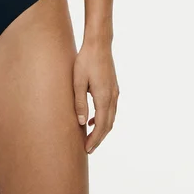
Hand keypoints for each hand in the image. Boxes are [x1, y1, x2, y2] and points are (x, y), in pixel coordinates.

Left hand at [73, 40, 119, 154]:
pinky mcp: (113, 87)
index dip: (95, 139)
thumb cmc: (86, 60)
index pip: (101, 125)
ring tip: (90, 138)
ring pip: (111, 117)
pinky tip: (92, 119)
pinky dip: (104, 118)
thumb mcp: (78, 81)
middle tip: (88, 148)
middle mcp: (112, 97)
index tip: (87, 149)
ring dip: (102, 129)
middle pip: (108, 125)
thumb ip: (80, 102)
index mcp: (104, 97)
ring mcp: (114, 92)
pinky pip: (110, 109)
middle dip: (99, 138)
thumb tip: (82, 122)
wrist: (99, 44)